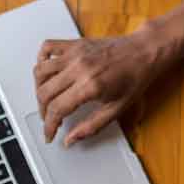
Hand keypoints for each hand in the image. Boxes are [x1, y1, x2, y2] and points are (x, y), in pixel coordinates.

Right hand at [35, 31, 167, 144]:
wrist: (144, 51)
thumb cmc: (135, 77)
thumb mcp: (117, 109)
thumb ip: (91, 127)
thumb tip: (71, 140)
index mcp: (91, 86)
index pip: (57, 109)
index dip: (49, 126)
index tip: (49, 133)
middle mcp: (80, 67)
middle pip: (44, 92)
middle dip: (43, 111)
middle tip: (49, 119)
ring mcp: (75, 53)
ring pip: (40, 71)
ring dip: (38, 89)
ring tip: (46, 99)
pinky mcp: (75, 43)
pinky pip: (47, 47)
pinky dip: (41, 60)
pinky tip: (47, 71)